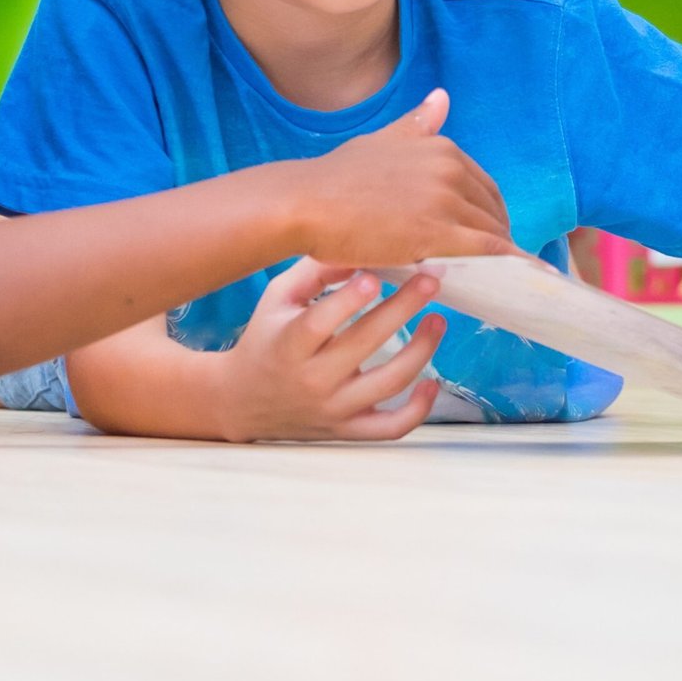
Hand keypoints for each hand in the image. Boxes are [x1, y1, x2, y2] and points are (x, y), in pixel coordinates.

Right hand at [213, 261, 444, 442]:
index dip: (348, 299)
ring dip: (421, 350)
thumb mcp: (277, 299)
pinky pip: (391, 427)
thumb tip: (358, 251)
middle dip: (402, 308)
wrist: (244, 401)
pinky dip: (418, 409)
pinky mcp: (349, 429)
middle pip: (364, 344)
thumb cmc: (265, 339)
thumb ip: (314, 272)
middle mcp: (312, 380)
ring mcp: (334, 409)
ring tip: (437, 320)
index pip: (320, 322)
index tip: (375, 276)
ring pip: (388, 383)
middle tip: (429, 281)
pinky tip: (431, 383)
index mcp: (288, 344)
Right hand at [292, 89, 511, 267]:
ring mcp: (445, 201)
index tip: (481, 231)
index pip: (483, 185)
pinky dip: (510, 265)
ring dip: (501, 256)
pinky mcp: (438, 234)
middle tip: (487, 261)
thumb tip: (442, 97)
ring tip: (496, 277)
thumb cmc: (336, 177)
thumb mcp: (382, 140)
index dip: (486, 211)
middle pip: (491, 209)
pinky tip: (519, 280)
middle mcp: (449, 170)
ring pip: (491, 232)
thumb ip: (416, 124)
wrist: (306, 203)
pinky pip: (488, 252)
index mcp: (440, 148)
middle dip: (495, 233)